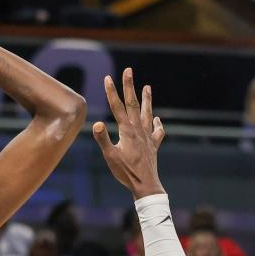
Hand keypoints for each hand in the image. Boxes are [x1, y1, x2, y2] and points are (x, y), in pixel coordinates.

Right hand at [92, 68, 166, 199]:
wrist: (146, 184)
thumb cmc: (126, 172)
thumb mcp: (110, 156)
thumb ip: (103, 139)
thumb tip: (97, 123)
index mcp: (127, 131)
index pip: (118, 107)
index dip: (112, 92)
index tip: (108, 78)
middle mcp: (138, 130)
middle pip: (133, 104)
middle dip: (130, 86)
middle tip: (129, 70)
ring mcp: (148, 137)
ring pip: (147, 114)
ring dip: (147, 100)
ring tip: (147, 87)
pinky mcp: (153, 145)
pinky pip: (157, 131)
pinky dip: (157, 124)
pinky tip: (157, 120)